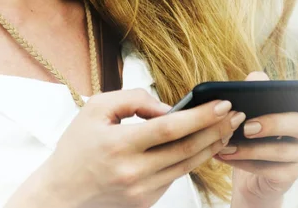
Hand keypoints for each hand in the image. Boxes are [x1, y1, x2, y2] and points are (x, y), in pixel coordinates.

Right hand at [4, 89, 245, 207]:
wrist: (62, 195)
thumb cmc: (77, 147)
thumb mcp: (96, 110)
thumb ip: (133, 100)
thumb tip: (169, 107)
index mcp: (118, 146)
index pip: (169, 128)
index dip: (200, 116)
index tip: (222, 103)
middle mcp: (133, 172)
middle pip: (186, 149)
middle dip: (216, 129)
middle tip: (236, 113)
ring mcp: (142, 191)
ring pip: (187, 165)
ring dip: (212, 145)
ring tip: (228, 127)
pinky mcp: (147, 201)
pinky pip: (177, 176)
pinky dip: (193, 159)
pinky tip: (206, 144)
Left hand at [216, 68, 297, 206]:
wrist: (252, 174)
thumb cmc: (256, 133)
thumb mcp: (254, 107)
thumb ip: (257, 87)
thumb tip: (255, 79)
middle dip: (272, 124)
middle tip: (247, 127)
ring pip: (282, 149)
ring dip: (250, 148)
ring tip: (226, 145)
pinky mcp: (293, 174)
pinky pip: (269, 169)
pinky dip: (244, 162)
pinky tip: (225, 155)